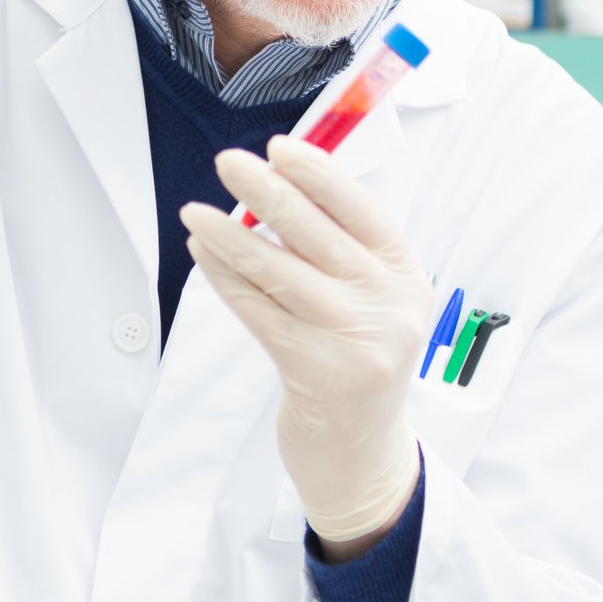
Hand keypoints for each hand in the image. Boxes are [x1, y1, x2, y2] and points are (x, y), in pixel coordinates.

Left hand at [182, 136, 430, 545]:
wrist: (361, 453)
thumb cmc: (357, 361)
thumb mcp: (371, 301)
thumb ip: (339, 251)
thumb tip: (277, 188)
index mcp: (406, 277)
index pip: (365, 212)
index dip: (321, 176)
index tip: (282, 148)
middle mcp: (389, 306)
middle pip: (319, 235)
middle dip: (268, 193)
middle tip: (230, 163)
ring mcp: (355, 342)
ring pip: (281, 273)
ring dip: (232, 238)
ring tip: (195, 213)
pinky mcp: (316, 373)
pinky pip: (260, 313)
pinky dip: (228, 280)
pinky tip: (205, 257)